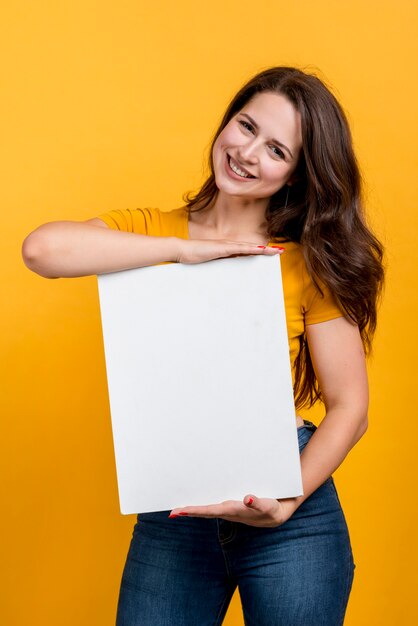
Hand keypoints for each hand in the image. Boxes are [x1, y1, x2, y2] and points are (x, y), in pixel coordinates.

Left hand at [169, 494, 298, 527]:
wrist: (278, 514)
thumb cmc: (272, 509)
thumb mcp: (268, 506)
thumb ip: (258, 503)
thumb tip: (247, 498)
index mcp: (234, 511)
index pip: (210, 510)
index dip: (194, 510)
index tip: (179, 511)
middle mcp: (228, 511)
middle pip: (204, 511)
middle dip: (188, 511)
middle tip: (172, 511)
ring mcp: (229, 509)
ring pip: (208, 508)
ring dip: (194, 507)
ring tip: (179, 507)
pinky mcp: (232, 505)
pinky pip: (214, 504)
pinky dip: (203, 503)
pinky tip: (197, 500)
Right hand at [175, 238, 283, 264]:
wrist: (181, 250)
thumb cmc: (192, 257)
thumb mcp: (208, 263)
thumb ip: (216, 267)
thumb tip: (224, 277)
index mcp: (227, 250)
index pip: (247, 251)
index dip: (259, 251)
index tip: (270, 254)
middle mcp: (229, 246)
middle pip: (252, 248)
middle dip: (267, 250)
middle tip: (280, 251)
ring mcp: (226, 246)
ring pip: (249, 247)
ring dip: (264, 249)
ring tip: (276, 251)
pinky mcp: (222, 248)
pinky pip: (240, 248)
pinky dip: (251, 248)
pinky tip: (261, 249)